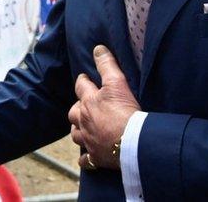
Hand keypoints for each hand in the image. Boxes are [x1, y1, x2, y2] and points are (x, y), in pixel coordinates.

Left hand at [68, 45, 140, 170]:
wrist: (133, 142)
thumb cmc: (125, 111)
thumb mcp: (117, 83)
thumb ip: (107, 65)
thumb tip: (98, 48)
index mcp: (89, 102)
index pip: (81, 87)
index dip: (83, 81)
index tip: (84, 79)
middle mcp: (84, 122)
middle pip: (73, 113)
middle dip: (77, 108)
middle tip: (84, 106)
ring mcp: (89, 140)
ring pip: (76, 135)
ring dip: (78, 130)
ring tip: (83, 128)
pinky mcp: (96, 157)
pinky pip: (86, 160)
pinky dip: (86, 157)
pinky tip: (88, 156)